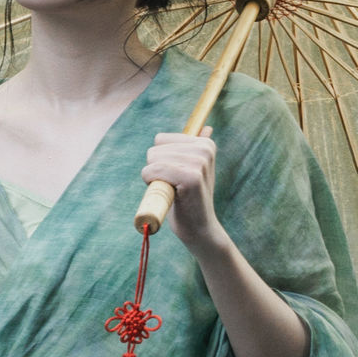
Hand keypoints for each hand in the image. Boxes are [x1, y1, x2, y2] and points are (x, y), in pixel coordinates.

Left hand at [141, 124, 222, 251]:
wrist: (199, 229)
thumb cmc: (191, 200)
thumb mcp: (197, 171)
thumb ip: (197, 149)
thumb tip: (206, 127)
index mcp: (205, 144)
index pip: (161, 139)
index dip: (161, 160)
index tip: (175, 175)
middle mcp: (204, 149)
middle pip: (155, 148)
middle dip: (156, 169)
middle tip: (174, 187)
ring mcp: (199, 163)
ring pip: (153, 159)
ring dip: (154, 178)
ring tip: (173, 191)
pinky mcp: (191, 177)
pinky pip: (153, 171)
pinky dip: (152, 184)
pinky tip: (170, 195)